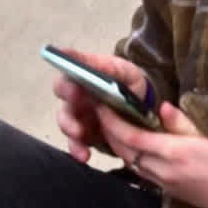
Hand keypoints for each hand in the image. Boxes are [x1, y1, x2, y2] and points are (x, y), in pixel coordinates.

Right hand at [50, 47, 150, 162]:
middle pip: (63, 101)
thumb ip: (98, 63)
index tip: (74, 89)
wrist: (144, 107)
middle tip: (77, 107)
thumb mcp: (121, 69)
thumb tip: (66, 51)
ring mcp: (80, 117)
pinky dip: (77, 149)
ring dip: (71, 130)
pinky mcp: (86, 136)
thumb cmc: (129, 83)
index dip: (67, 84)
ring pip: (66, 123)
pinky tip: (84, 156)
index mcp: (83, 78)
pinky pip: (76, 143)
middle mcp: (77, 97)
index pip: (66, 77)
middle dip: (68, 106)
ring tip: (80, 134)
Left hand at [95, 100, 207, 207]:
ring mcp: (162, 183)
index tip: (102, 106)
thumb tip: (161, 107)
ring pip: (129, 163)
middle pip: (124, 151)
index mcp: (172, 152)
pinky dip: (129, 157)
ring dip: (117, 145)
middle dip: (109, 131)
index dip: (113, 122)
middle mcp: (162, 169)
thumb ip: (181, 122)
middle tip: (101, 111)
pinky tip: (130, 146)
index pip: (132, 137)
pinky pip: (139, 171)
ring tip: (111, 126)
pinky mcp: (165, 190)